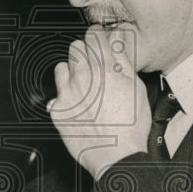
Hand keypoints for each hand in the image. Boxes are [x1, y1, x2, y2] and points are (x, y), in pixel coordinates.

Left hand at [50, 26, 149, 179]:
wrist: (116, 155)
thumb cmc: (130, 126)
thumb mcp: (137, 88)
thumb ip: (124, 62)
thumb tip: (117, 41)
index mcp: (106, 69)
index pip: (94, 36)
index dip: (96, 35)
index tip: (97, 38)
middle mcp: (84, 77)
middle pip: (76, 47)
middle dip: (84, 52)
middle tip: (93, 66)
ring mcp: (68, 92)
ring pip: (62, 67)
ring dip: (71, 72)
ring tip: (84, 86)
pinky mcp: (58, 108)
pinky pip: (56, 91)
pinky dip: (65, 94)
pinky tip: (78, 104)